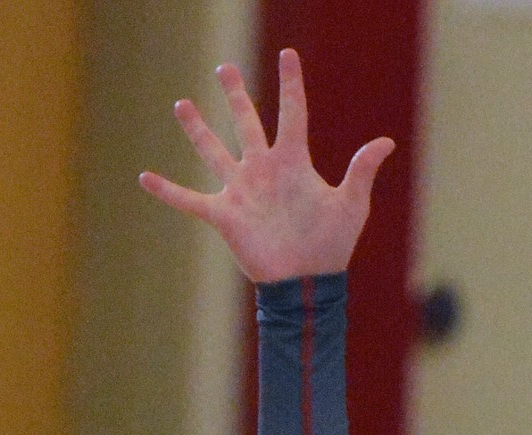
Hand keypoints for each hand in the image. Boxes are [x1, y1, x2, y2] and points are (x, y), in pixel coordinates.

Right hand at [139, 48, 394, 282]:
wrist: (307, 284)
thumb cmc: (332, 246)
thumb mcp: (350, 205)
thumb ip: (362, 170)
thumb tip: (386, 142)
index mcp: (293, 162)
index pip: (292, 113)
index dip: (291, 84)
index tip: (288, 54)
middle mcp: (264, 170)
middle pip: (246, 123)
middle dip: (235, 96)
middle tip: (224, 68)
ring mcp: (242, 191)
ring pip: (214, 151)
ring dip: (197, 129)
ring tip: (181, 104)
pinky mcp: (226, 216)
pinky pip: (190, 200)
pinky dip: (168, 191)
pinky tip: (145, 177)